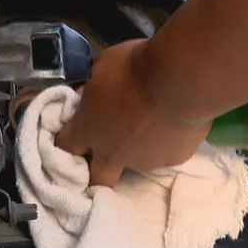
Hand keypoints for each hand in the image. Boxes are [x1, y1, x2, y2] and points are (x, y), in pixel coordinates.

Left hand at [55, 39, 212, 186]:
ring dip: (139, 146)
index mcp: (89, 129)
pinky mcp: (173, 159)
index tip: (74, 136)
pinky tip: (175, 121)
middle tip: (106, 155)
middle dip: (97, 172)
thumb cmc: (136, 68)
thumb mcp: (103, 69)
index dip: (68, 142)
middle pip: (97, 179)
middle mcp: (113, 152)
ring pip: (137, 160)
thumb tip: (96, 98)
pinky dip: (168, 139)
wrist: (181, 80)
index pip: (66, 146)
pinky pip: (166, 151)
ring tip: (155, 121)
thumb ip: (96, 91)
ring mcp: (145, 160)